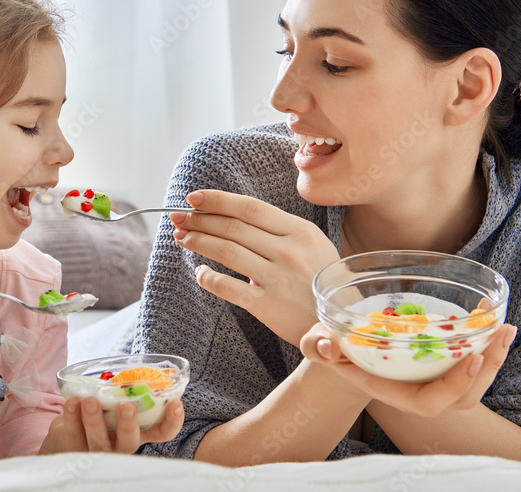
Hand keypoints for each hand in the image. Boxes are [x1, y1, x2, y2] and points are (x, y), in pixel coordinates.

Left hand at [39, 397, 184, 454]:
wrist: (68, 434)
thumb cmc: (100, 412)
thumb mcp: (116, 402)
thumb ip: (126, 390)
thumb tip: (140, 367)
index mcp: (136, 431)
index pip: (161, 433)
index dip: (172, 422)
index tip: (176, 404)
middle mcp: (120, 445)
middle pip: (129, 443)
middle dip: (128, 426)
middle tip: (126, 406)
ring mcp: (97, 451)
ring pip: (99, 442)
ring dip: (95, 420)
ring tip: (90, 401)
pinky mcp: (74, 450)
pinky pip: (74, 436)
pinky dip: (72, 418)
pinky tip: (71, 403)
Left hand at [170, 189, 339, 343]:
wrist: (342, 322)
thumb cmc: (321, 279)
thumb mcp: (312, 243)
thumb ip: (279, 229)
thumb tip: (233, 214)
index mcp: (299, 230)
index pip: (250, 208)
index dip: (218, 200)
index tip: (194, 198)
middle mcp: (288, 251)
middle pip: (233, 227)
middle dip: (199, 219)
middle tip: (178, 217)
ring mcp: (277, 278)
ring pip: (226, 251)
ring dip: (198, 241)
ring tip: (182, 237)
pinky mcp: (267, 305)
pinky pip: (228, 287)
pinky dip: (208, 278)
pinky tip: (200, 272)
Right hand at [300, 321, 517, 416]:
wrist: (345, 349)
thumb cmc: (332, 347)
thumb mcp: (319, 344)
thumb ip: (318, 347)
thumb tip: (327, 346)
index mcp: (393, 392)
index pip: (429, 402)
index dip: (452, 386)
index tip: (470, 357)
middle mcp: (419, 392)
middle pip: (464, 397)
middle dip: (488, 368)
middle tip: (501, 331)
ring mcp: (434, 380)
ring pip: (475, 382)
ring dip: (495, 356)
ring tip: (504, 325)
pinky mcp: (443, 364)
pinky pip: (472, 361)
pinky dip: (486, 341)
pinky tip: (490, 312)